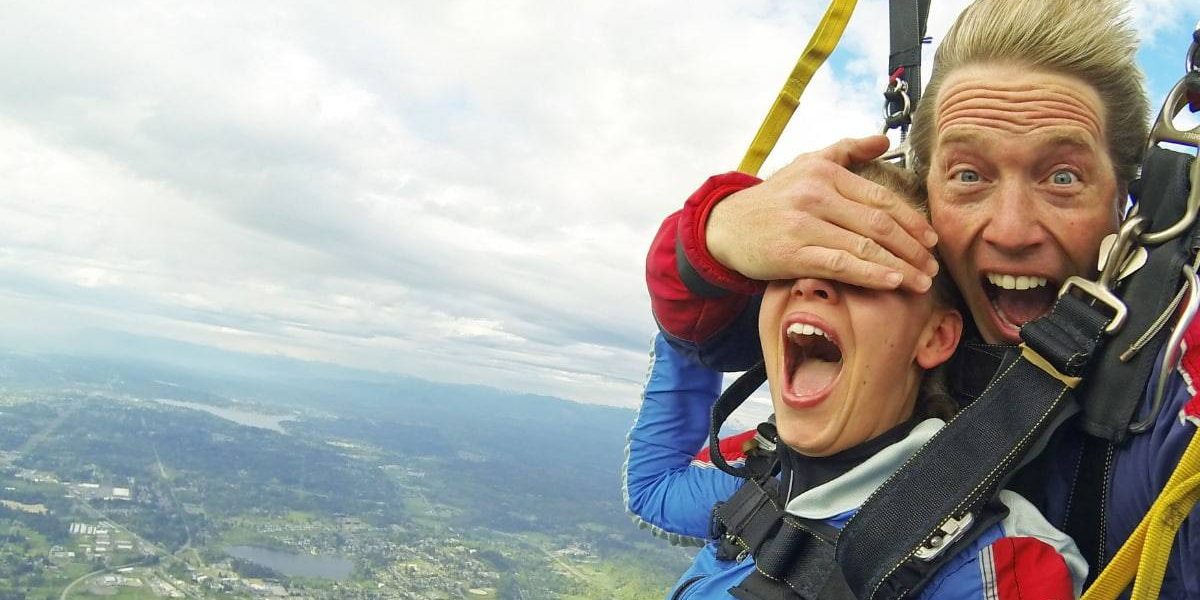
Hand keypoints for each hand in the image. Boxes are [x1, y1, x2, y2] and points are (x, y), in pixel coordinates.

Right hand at [705, 136, 938, 291]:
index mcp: (825, 173)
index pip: (880, 198)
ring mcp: (804, 225)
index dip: (911, 220)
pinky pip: (841, 264)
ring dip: (899, 266)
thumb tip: (884, 140)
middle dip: (912, 247)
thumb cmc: (772, 199)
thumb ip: (846, 150)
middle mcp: (816, 195)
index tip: (931, 239)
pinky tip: (892, 282)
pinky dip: (871, 274)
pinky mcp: (792, 254)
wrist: (725, 226)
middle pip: (878, 223)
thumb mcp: (805, 164)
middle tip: (932, 265)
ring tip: (921, 281)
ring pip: (864, 246)